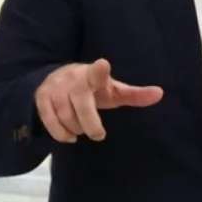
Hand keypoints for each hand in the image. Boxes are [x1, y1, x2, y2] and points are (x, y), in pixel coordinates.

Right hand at [34, 58, 162, 142]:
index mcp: (93, 74)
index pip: (97, 71)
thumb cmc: (93, 88)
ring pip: (66, 116)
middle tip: (99, 135)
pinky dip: (61, 133)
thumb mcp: (114, 90)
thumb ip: (135, 94)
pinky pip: (49, 120)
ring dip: (77, 128)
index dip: (99, 71)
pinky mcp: (41, 98)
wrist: (57, 79)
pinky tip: (70, 136)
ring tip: (84, 130)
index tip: (103, 65)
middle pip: (82, 106)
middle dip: (91, 125)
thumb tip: (160, 93)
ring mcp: (55, 88)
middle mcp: (73, 78)